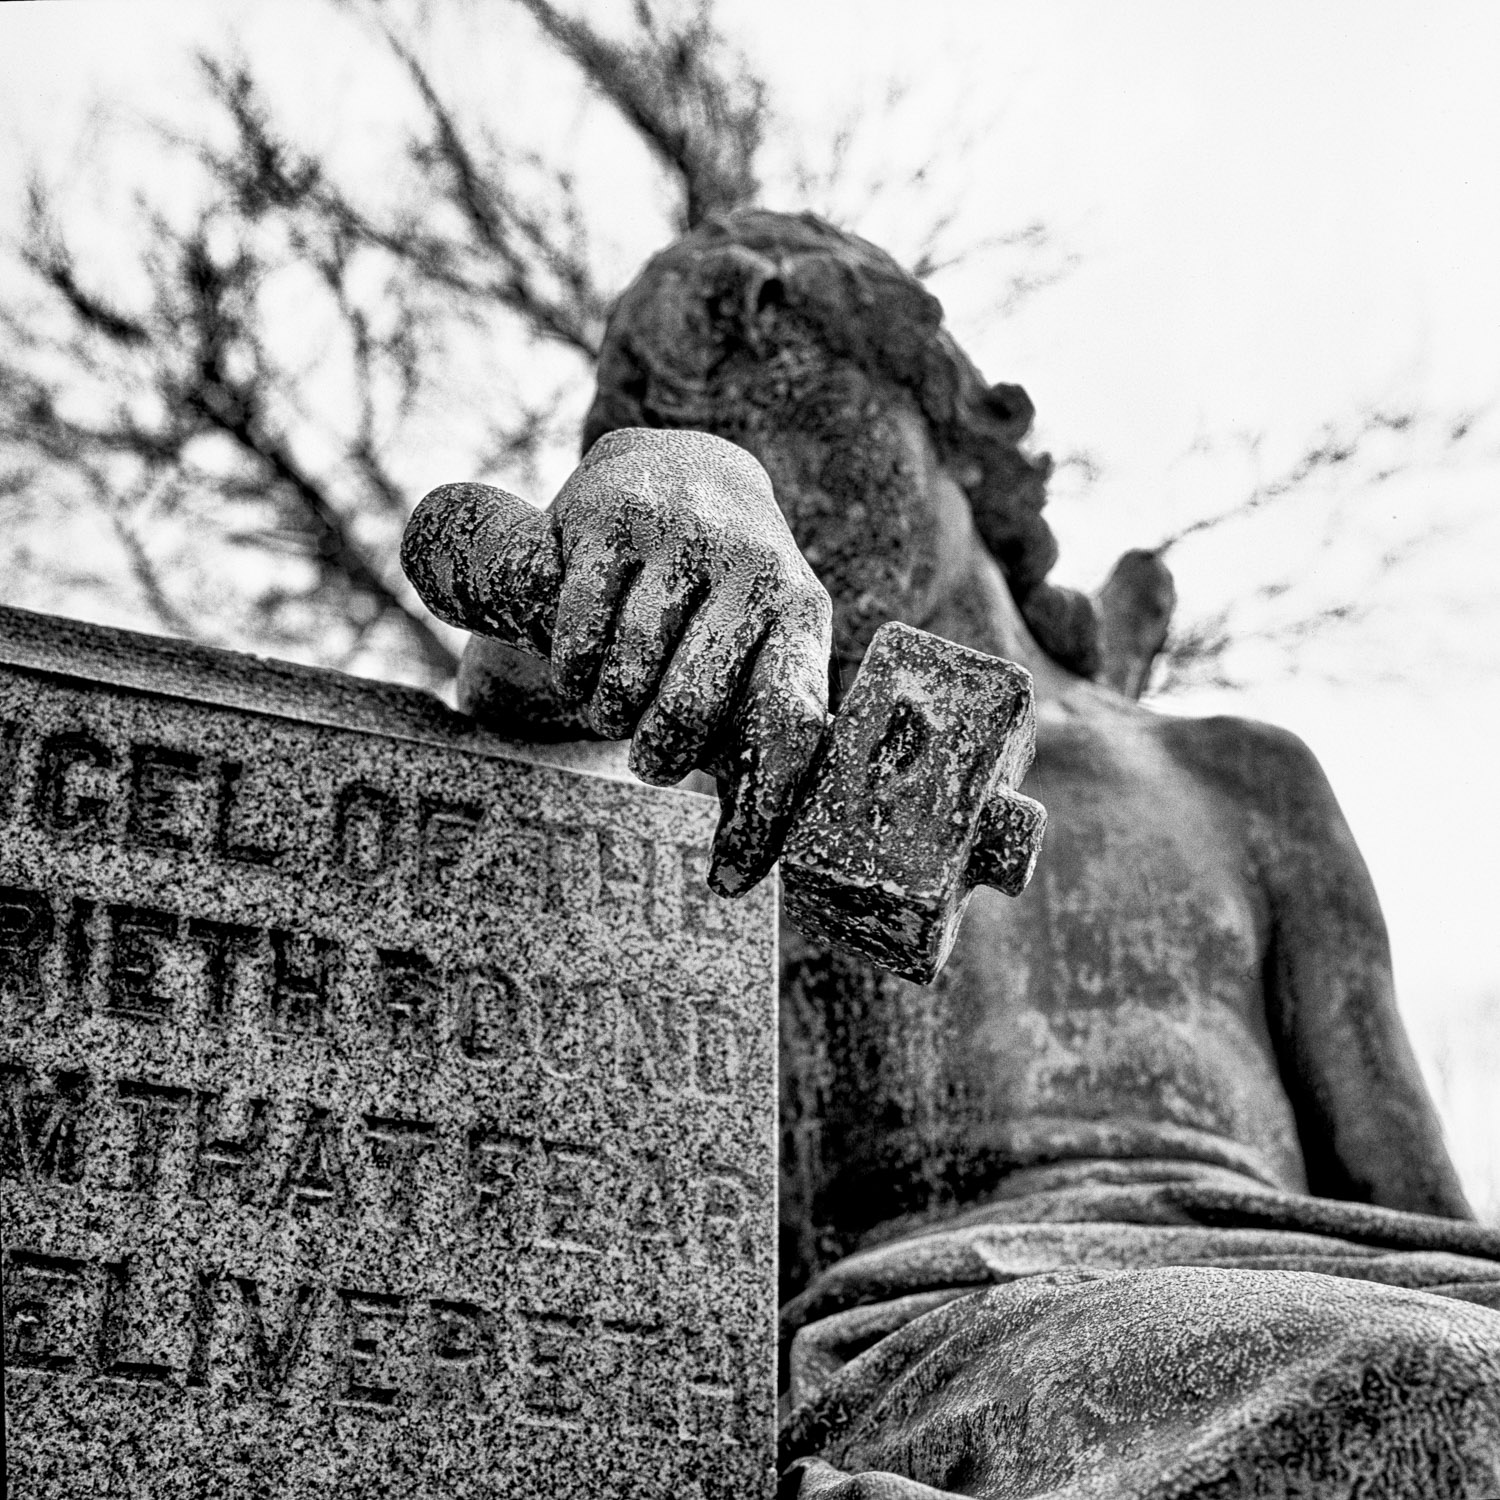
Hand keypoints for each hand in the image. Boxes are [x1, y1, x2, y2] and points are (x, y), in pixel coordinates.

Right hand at [402, 427, 832, 894]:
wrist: (683, 473)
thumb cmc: (723, 611)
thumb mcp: (758, 663)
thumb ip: (755, 754)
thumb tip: (736, 881)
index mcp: (804, 617)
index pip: (791, 723)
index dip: (760, 813)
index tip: (728, 880)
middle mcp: (756, 569)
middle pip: (693, 708)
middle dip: (660, 754)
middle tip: (653, 757)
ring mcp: (685, 537)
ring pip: (628, 670)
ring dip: (608, 713)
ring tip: (615, 708)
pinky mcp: (614, 516)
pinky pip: (579, 627)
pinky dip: (571, 671)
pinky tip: (582, 671)